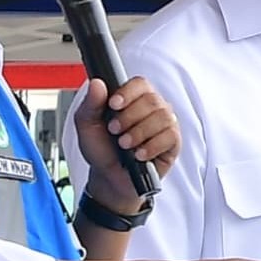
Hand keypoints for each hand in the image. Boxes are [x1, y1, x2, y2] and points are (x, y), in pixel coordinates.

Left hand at [77, 77, 178, 204]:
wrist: (109, 177)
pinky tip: (139, 154)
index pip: (139, 84)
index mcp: (132, 99)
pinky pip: (170, 136)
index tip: (114, 105)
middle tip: (115, 131)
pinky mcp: (173, 142)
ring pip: (162, 117)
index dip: (128, 93)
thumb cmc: (101, 149)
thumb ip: (90, 104)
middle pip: (151, 100)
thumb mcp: (87, 126)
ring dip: (140, 133)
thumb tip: (97, 83)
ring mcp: (165, 124)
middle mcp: (152, 108)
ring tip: (125, 145)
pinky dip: (152, 146)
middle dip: (129, 117)